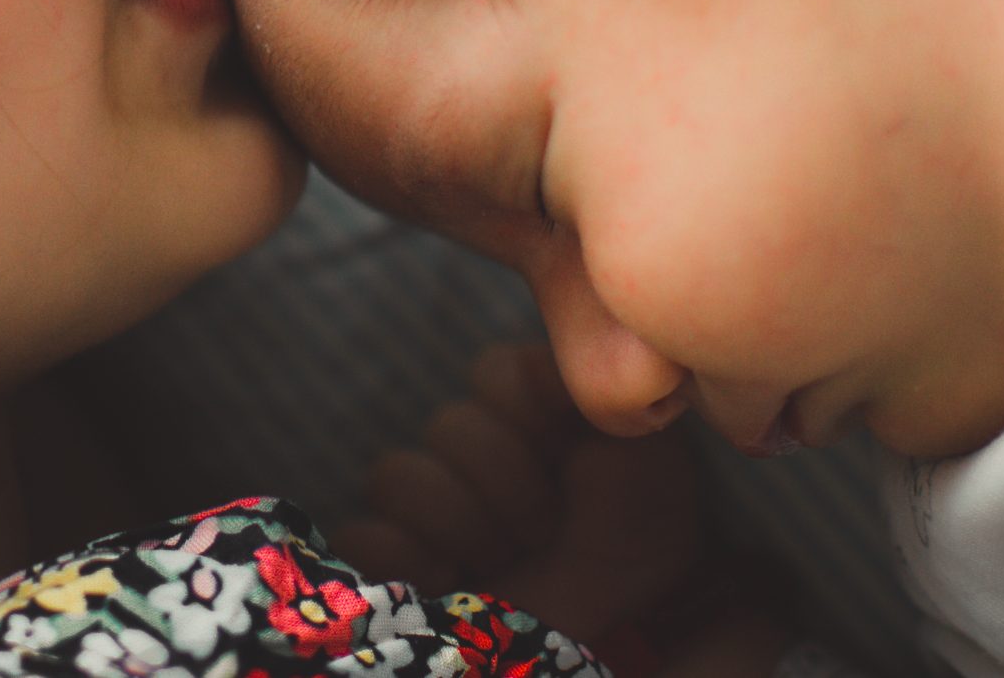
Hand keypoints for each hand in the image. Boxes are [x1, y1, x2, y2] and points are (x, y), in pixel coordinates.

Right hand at [331, 341, 697, 634]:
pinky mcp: (390, 568)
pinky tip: (452, 584)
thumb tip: (542, 358)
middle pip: (450, 425)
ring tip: (510, 566)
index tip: (575, 463)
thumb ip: (594, 389)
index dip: (535, 417)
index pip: (495, 373)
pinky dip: (404, 558)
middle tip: (549, 531)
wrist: (628, 646)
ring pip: (397, 473)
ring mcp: (426, 515)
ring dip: (465, 526)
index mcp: (531, 418)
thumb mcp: (643, 462)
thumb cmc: (638, 559)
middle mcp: (474, 459)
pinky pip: (360, 534)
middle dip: (510, 486)